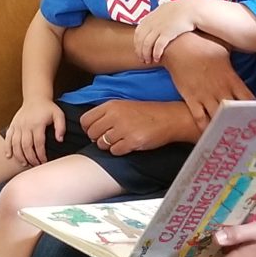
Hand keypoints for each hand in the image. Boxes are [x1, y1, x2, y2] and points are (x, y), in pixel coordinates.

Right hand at [4, 99, 64, 165]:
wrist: (35, 98)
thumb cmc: (48, 108)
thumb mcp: (59, 115)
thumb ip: (61, 127)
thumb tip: (60, 140)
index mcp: (37, 124)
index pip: (38, 143)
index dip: (41, 155)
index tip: (44, 161)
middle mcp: (26, 126)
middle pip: (26, 146)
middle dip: (31, 158)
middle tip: (35, 165)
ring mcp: (18, 126)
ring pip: (15, 144)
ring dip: (19, 156)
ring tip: (25, 164)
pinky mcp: (12, 125)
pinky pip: (8, 138)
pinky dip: (7, 148)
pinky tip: (8, 156)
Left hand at [80, 100, 198, 154]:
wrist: (170, 118)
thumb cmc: (148, 113)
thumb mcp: (124, 106)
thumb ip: (106, 113)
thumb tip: (90, 128)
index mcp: (111, 105)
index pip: (86, 120)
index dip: (88, 128)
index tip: (97, 130)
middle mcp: (115, 116)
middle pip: (92, 133)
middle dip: (98, 138)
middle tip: (110, 137)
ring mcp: (124, 129)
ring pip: (102, 144)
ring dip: (109, 145)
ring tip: (121, 140)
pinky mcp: (132, 141)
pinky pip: (115, 151)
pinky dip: (120, 151)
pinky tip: (128, 144)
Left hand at [134, 0, 198, 63]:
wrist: (191, 9)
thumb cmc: (180, 12)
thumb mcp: (164, 11)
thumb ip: (156, 18)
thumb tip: (151, 26)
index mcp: (150, 17)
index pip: (137, 33)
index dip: (137, 43)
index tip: (139, 51)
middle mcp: (152, 22)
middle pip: (140, 40)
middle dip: (139, 51)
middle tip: (142, 59)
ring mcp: (159, 27)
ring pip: (147, 44)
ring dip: (146, 54)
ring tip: (148, 61)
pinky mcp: (168, 33)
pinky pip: (158, 46)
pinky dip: (156, 53)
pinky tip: (157, 59)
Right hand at [160, 33, 252, 129]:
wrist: (179, 46)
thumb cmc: (203, 44)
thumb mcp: (225, 48)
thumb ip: (235, 60)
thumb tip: (245, 52)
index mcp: (231, 79)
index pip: (248, 99)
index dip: (254, 109)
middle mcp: (221, 90)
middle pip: (235, 113)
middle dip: (240, 121)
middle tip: (244, 130)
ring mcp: (205, 96)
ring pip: (218, 118)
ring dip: (223, 126)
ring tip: (227, 134)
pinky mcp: (191, 99)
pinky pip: (199, 118)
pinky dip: (204, 126)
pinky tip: (208, 133)